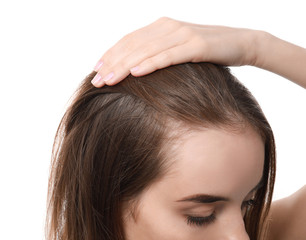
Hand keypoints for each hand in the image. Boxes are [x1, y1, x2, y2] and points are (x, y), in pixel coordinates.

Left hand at [91, 17, 261, 86]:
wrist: (242, 42)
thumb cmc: (209, 50)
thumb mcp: (180, 49)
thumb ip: (160, 52)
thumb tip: (139, 68)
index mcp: (162, 26)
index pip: (129, 40)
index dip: (111, 54)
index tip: (96, 70)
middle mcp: (168, 26)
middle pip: (133, 45)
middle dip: (112, 63)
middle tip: (96, 80)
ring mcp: (182, 34)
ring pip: (146, 50)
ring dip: (125, 66)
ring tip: (108, 80)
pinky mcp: (197, 45)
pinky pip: (168, 55)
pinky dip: (151, 63)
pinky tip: (136, 73)